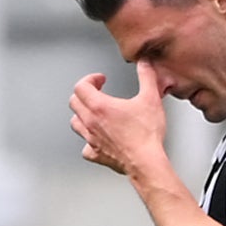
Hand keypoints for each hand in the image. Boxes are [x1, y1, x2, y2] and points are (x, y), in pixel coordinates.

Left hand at [69, 61, 166, 176]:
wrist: (145, 161)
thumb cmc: (146, 134)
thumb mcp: (151, 98)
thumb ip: (146, 77)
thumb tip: (144, 63)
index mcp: (100, 107)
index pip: (81, 87)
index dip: (90, 79)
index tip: (100, 79)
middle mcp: (90, 122)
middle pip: (74, 102)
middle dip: (85, 94)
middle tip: (97, 91)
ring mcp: (90, 139)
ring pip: (75, 122)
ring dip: (82, 114)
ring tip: (95, 112)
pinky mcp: (95, 154)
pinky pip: (84, 146)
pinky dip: (88, 140)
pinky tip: (98, 138)